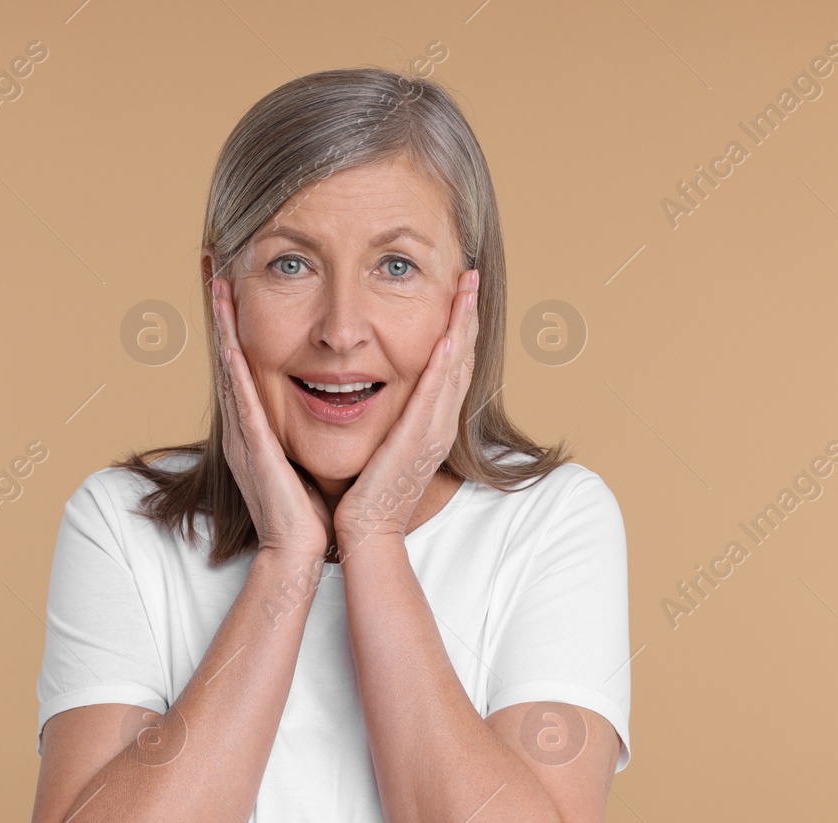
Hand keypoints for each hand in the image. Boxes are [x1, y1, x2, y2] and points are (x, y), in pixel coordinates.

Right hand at [212, 276, 334, 563]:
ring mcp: (245, 437)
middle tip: (214, 270)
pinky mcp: (254, 450)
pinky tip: (230, 344)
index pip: (244, 365)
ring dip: (223, 329)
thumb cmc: (306, 512)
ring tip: (217, 289)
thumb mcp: (302, 459)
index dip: (235, 325)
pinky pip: (242, 404)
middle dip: (221, 314)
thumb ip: (302, 432)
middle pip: (229, 358)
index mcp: (256, 428)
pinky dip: (234, 372)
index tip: (234, 289)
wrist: (297, 552)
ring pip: (230, 371)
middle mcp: (244, 427)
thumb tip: (327, 407)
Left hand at [333, 268, 479, 550]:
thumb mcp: (384, 444)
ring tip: (465, 290)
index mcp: (433, 423)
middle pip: (462, 359)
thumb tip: (377, 388)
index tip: (459, 291)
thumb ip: (389, 416)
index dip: (459, 326)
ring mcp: (434, 432)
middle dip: (467, 315)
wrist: (367, 531)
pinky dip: (442, 366)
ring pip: (454, 370)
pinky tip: (446, 337)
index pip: (452, 365)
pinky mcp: (417, 442)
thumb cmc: (367, 493)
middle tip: (470, 276)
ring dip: (461, 327)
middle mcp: (441, 424)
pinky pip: (433, 396)